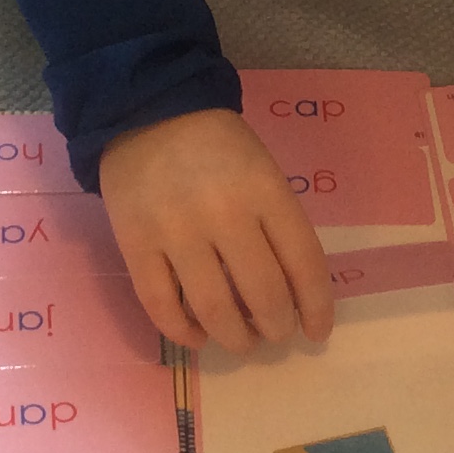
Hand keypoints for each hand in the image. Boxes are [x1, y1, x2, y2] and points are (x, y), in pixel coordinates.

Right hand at [100, 108, 335, 353]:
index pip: (304, 263)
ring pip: (214, 309)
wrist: (146, 110)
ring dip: (235, 338)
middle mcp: (224, 213)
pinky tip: (197, 337)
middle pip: (263, 294)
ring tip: (242, 342)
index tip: (317, 332)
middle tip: (276, 334)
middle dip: (277, 327)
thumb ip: (278, 225)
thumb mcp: (264, 171)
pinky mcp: (135, 244)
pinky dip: (183, 332)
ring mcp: (176, 231)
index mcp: (265, 191)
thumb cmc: (217, 146)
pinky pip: (161, 305)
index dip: (316, 307)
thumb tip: (291, 295)